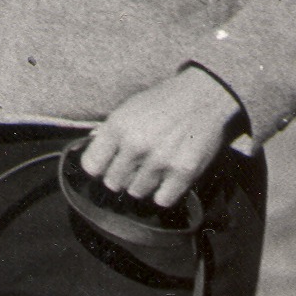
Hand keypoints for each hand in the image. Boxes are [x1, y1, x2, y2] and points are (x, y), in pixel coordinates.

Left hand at [78, 67, 241, 206]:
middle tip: (135, 165)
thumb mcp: (128, 108)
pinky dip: (163, 192)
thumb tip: (93, 156)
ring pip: (136, 192)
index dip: (98, 167)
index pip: (91, 166)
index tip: (107, 164)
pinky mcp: (183, 173)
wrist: (204, 96)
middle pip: (112, 183)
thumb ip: (109, 134)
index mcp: (118, 127)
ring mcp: (160, 161)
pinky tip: (167, 177)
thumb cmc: (163, 102)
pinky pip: (161, 200)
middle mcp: (136, 145)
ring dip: (142, 184)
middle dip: (121, 176)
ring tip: (154, 167)